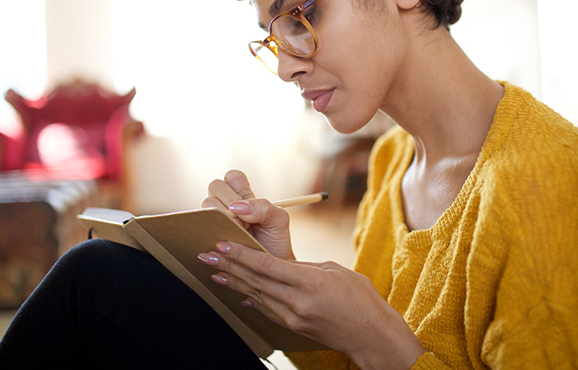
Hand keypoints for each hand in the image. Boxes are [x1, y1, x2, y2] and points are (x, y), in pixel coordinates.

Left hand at [199, 242, 425, 369]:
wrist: (371, 334)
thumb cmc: (360, 297)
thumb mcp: (335, 270)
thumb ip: (306, 267)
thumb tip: (285, 264)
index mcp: (309, 281)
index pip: (266, 265)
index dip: (241, 254)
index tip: (222, 243)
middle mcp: (297, 300)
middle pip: (254, 280)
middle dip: (228, 265)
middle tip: (206, 255)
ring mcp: (293, 316)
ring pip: (257, 294)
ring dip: (234, 282)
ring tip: (214, 271)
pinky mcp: (294, 326)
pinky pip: (267, 309)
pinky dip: (251, 298)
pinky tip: (239, 292)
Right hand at [202, 169, 294, 259]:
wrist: (270, 270)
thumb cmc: (275, 242)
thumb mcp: (278, 221)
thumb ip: (263, 207)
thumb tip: (236, 207)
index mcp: (245, 196)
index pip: (232, 177)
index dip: (236, 186)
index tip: (245, 204)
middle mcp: (227, 205)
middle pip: (215, 187)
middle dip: (228, 202)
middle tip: (243, 222)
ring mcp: (216, 219)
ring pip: (206, 205)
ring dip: (221, 218)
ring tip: (236, 234)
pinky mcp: (207, 234)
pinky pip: (198, 225)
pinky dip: (210, 230)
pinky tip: (223, 241)